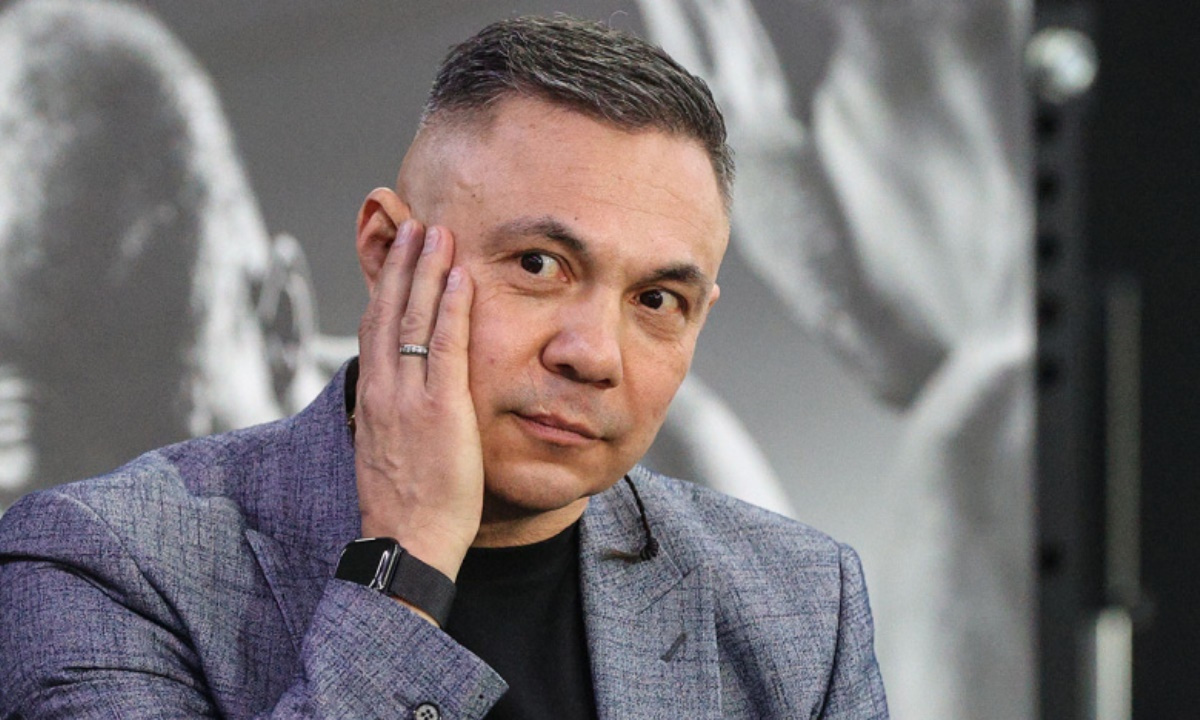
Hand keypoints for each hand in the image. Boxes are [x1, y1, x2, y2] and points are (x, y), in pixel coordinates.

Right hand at [353, 220, 480, 583]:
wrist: (405, 544)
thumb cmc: (403, 507)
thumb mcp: (387, 453)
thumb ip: (392, 419)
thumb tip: (396, 403)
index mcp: (371, 400)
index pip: (374, 328)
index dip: (386, 286)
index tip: (398, 255)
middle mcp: (383, 391)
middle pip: (388, 311)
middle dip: (402, 264)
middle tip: (416, 224)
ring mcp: (409, 398)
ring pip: (413, 319)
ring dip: (425, 271)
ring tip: (436, 232)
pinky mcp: (440, 411)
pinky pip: (445, 348)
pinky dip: (451, 308)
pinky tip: (460, 277)